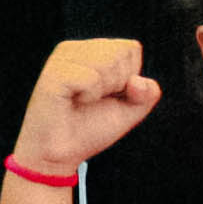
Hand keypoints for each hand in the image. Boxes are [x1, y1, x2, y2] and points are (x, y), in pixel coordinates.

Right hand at [14, 36, 164, 177]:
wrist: (59, 154)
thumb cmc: (89, 129)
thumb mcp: (129, 110)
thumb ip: (148, 93)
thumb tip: (137, 81)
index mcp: (90, 51)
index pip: (131, 49)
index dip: (129, 78)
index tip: (107, 95)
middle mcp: (74, 49)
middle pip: (122, 53)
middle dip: (117, 84)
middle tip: (92, 101)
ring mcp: (62, 59)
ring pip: (108, 62)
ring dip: (103, 91)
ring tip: (82, 101)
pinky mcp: (55, 73)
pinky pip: (92, 78)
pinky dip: (90, 96)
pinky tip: (73, 102)